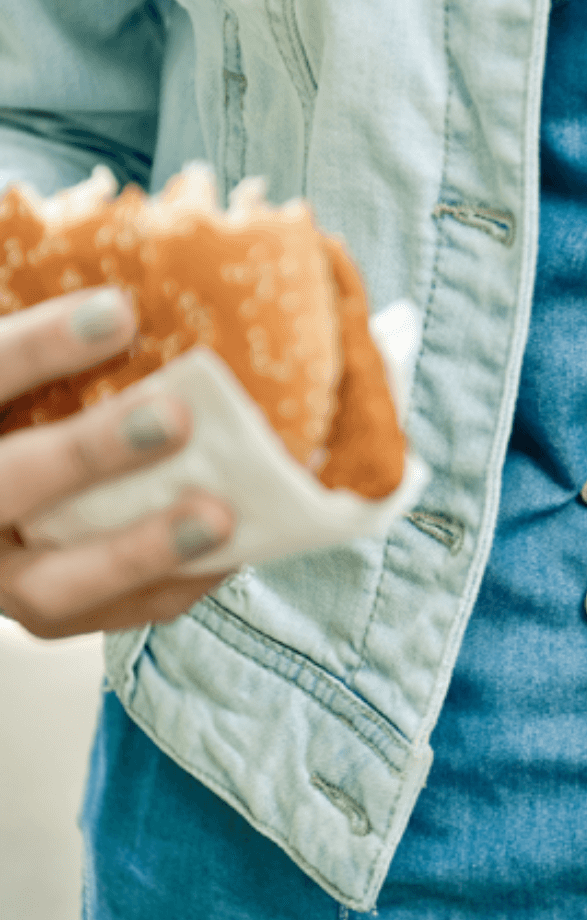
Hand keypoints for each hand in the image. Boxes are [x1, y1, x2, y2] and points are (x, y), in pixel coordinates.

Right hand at [0, 288, 233, 638]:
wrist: (4, 506)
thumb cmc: (30, 413)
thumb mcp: (26, 381)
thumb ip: (56, 354)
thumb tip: (142, 304)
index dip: (41, 348)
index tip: (121, 311)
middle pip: (5, 485)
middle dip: (89, 453)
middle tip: (176, 416)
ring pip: (50, 584)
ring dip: (140, 550)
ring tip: (219, 516)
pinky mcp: (39, 612)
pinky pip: (103, 616)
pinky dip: (171, 585)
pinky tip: (232, 551)